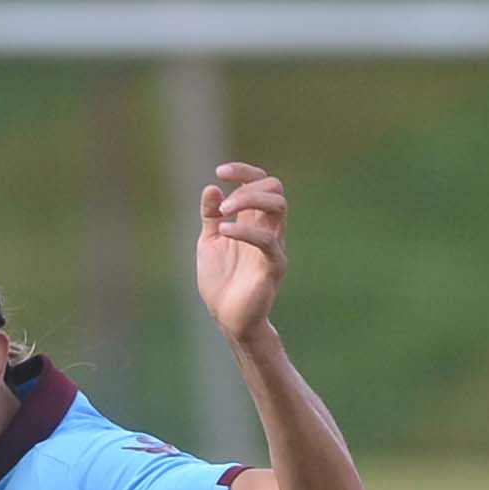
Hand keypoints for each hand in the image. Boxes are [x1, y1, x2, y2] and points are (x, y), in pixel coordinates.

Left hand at [196, 164, 287, 347]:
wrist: (227, 318)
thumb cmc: (221, 281)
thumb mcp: (209, 241)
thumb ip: (211, 216)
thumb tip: (212, 188)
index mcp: (253, 220)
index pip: (260, 182)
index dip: (243, 172)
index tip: (220, 173)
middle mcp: (267, 229)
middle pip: (274, 188)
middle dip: (247, 186)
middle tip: (223, 205)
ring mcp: (273, 246)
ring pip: (279, 206)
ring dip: (250, 200)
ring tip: (223, 215)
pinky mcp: (274, 267)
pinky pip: (267, 240)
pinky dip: (245, 230)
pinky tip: (224, 231)